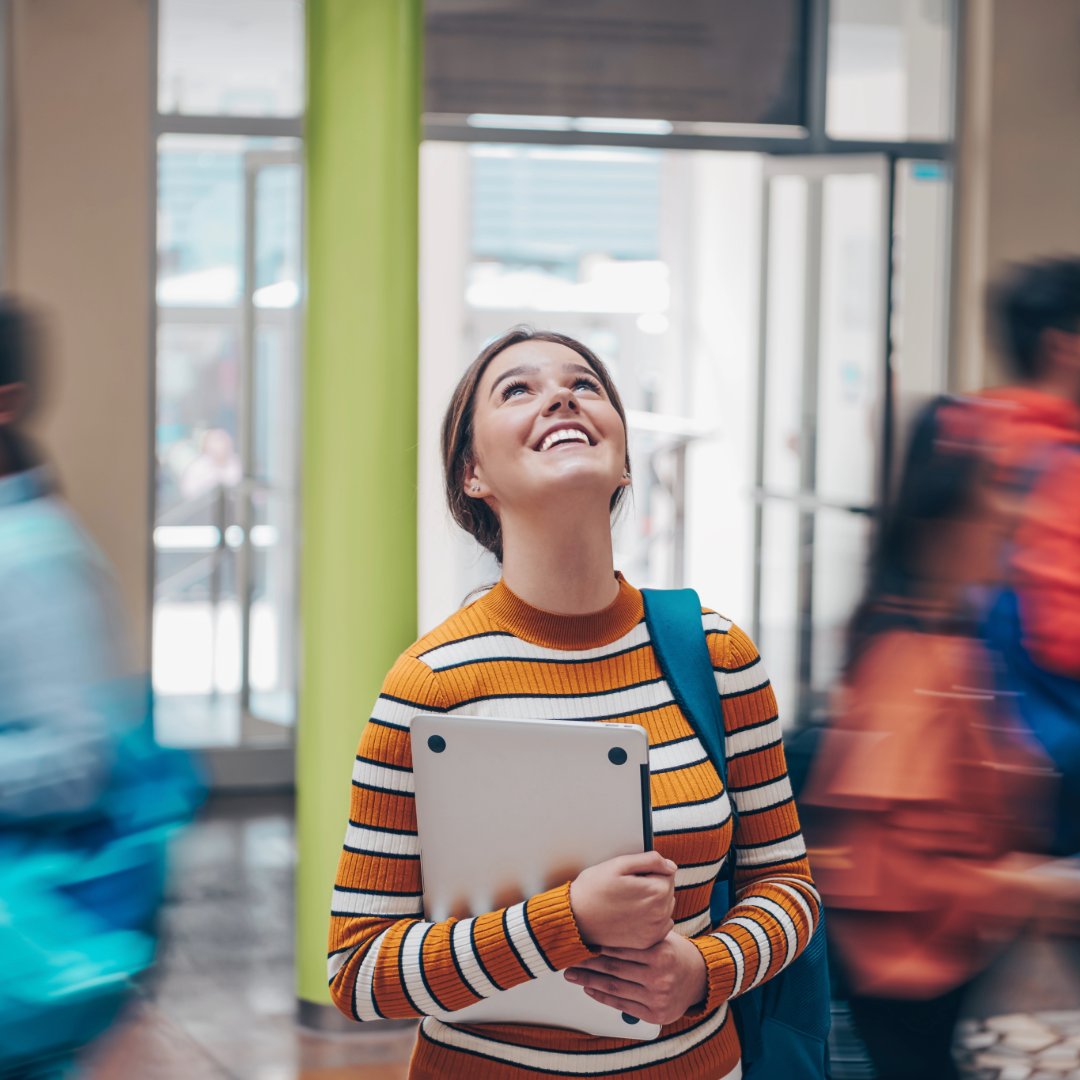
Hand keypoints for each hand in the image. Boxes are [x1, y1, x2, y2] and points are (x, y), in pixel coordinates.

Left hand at [563, 931, 707, 1025]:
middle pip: (614, 969)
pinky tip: (589, 988)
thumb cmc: (675, 953)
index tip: (580, 942)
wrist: (700, 979)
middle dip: (587, 963)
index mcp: (661, 953)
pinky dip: (603, 997)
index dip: (597, 946)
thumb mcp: (662, 937)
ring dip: (589, 981)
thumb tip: (601, 929)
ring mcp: (657, 998)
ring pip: (614, 987)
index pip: (621, 948)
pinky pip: (622, 1005)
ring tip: (572, 974)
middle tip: (569, 958)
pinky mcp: (654, 1014)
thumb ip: (638, 936)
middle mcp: (659, 977)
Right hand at [569, 851, 675, 949]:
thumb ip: (651, 860)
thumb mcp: (619, 864)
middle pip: (668, 889)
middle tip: (627, 887)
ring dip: (653, 901)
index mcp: (656, 891)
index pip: (668, 871)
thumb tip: (672, 866)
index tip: (631, 875)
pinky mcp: (648, 941)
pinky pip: (662, 924)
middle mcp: (660, 913)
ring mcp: (655, 929)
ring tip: (628, 901)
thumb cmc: (594, 888)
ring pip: (665, 906)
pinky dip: (653, 918)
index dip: (649, 869)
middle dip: (653, 884)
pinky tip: (634, 914)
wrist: (576, 918)